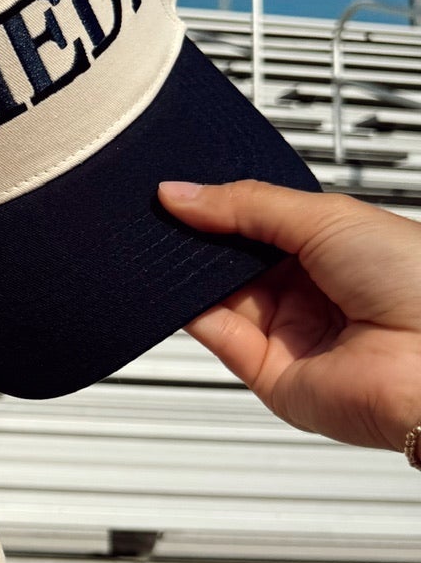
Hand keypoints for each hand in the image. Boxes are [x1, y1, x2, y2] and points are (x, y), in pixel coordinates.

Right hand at [159, 180, 420, 449]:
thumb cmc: (416, 283)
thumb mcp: (325, 217)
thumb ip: (246, 204)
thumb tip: (181, 194)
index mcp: (332, 247)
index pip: (258, 222)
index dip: (221, 205)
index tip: (183, 190)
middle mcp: (309, 290)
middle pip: (232, 260)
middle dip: (200, 237)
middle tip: (168, 214)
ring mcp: (288, 331)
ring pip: (216, 296)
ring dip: (190, 273)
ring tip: (168, 245)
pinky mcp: (267, 372)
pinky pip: (216, 336)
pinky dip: (189, 311)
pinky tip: (177, 285)